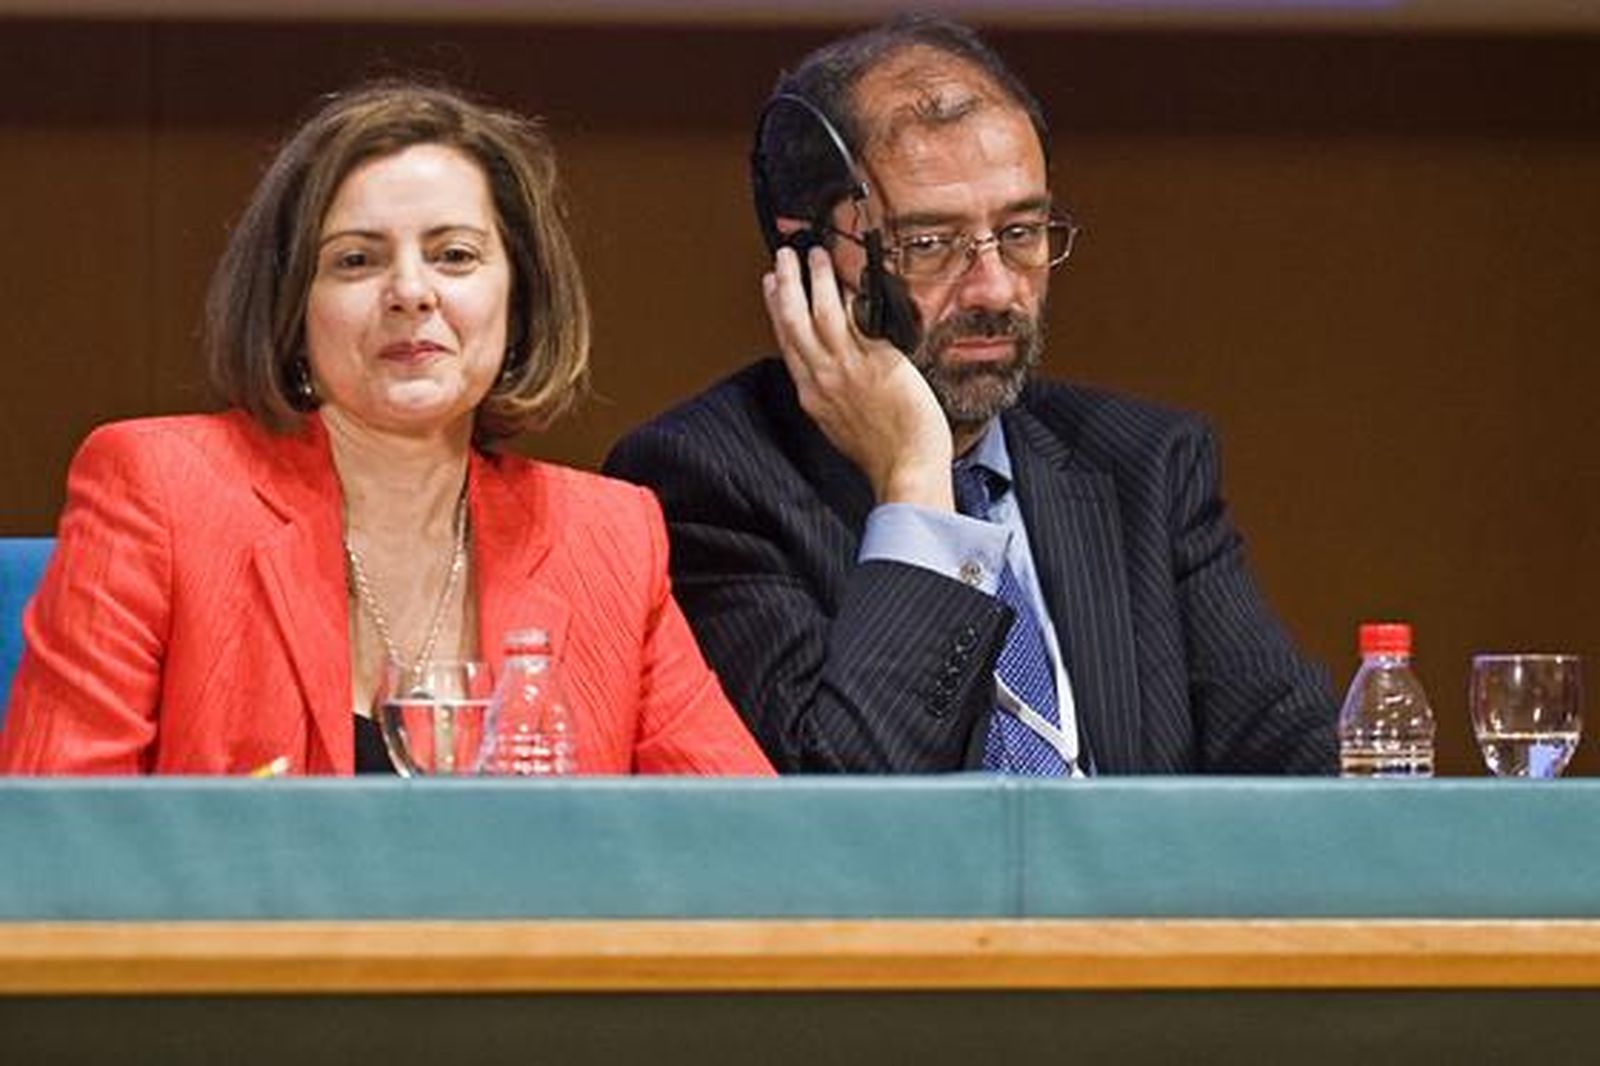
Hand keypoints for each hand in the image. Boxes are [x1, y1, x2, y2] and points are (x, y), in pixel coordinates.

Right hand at [763, 246, 952, 508]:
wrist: (905, 469)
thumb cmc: (883, 455)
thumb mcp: (843, 426)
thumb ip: (835, 396)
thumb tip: (840, 377)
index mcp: (813, 396)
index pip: (786, 342)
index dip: (775, 309)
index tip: (771, 286)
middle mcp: (822, 379)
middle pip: (793, 320)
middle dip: (786, 284)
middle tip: (784, 258)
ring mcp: (847, 368)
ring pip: (820, 312)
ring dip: (814, 278)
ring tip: (814, 255)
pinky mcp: (876, 361)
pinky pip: (856, 320)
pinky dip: (848, 295)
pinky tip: (849, 276)